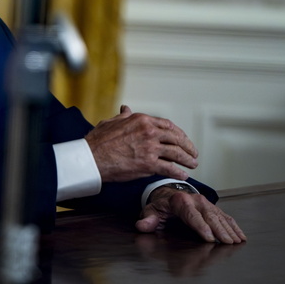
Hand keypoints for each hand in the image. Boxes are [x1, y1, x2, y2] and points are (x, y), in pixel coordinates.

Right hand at [84, 105, 198, 181]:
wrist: (92, 158)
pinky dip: (178, 173)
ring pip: (176, 153)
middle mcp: (149, 132)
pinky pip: (169, 168)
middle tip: (193, 153)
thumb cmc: (98, 140)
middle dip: (187, 146)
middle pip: (176, 138)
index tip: (182, 139)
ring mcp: (150, 148)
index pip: (168, 125)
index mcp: (142, 120)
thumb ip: (123, 116)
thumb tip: (126, 108)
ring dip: (187, 160)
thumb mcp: (111, 122)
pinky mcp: (149, 164)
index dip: (179, 133)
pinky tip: (183, 176)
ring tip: (193, 164)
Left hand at [136, 186, 246, 243]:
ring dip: (229, 229)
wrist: (168, 194)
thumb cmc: (161, 205)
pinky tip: (240, 235)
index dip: (200, 226)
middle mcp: (195, 200)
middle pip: (209, 215)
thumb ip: (147, 219)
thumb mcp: (151, 210)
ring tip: (236, 241)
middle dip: (219, 230)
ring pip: (219, 216)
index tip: (209, 238)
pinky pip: (225, 216)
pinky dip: (233, 226)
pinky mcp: (212, 207)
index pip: (191, 214)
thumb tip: (142, 225)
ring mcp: (205, 203)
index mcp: (179, 200)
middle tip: (227, 243)